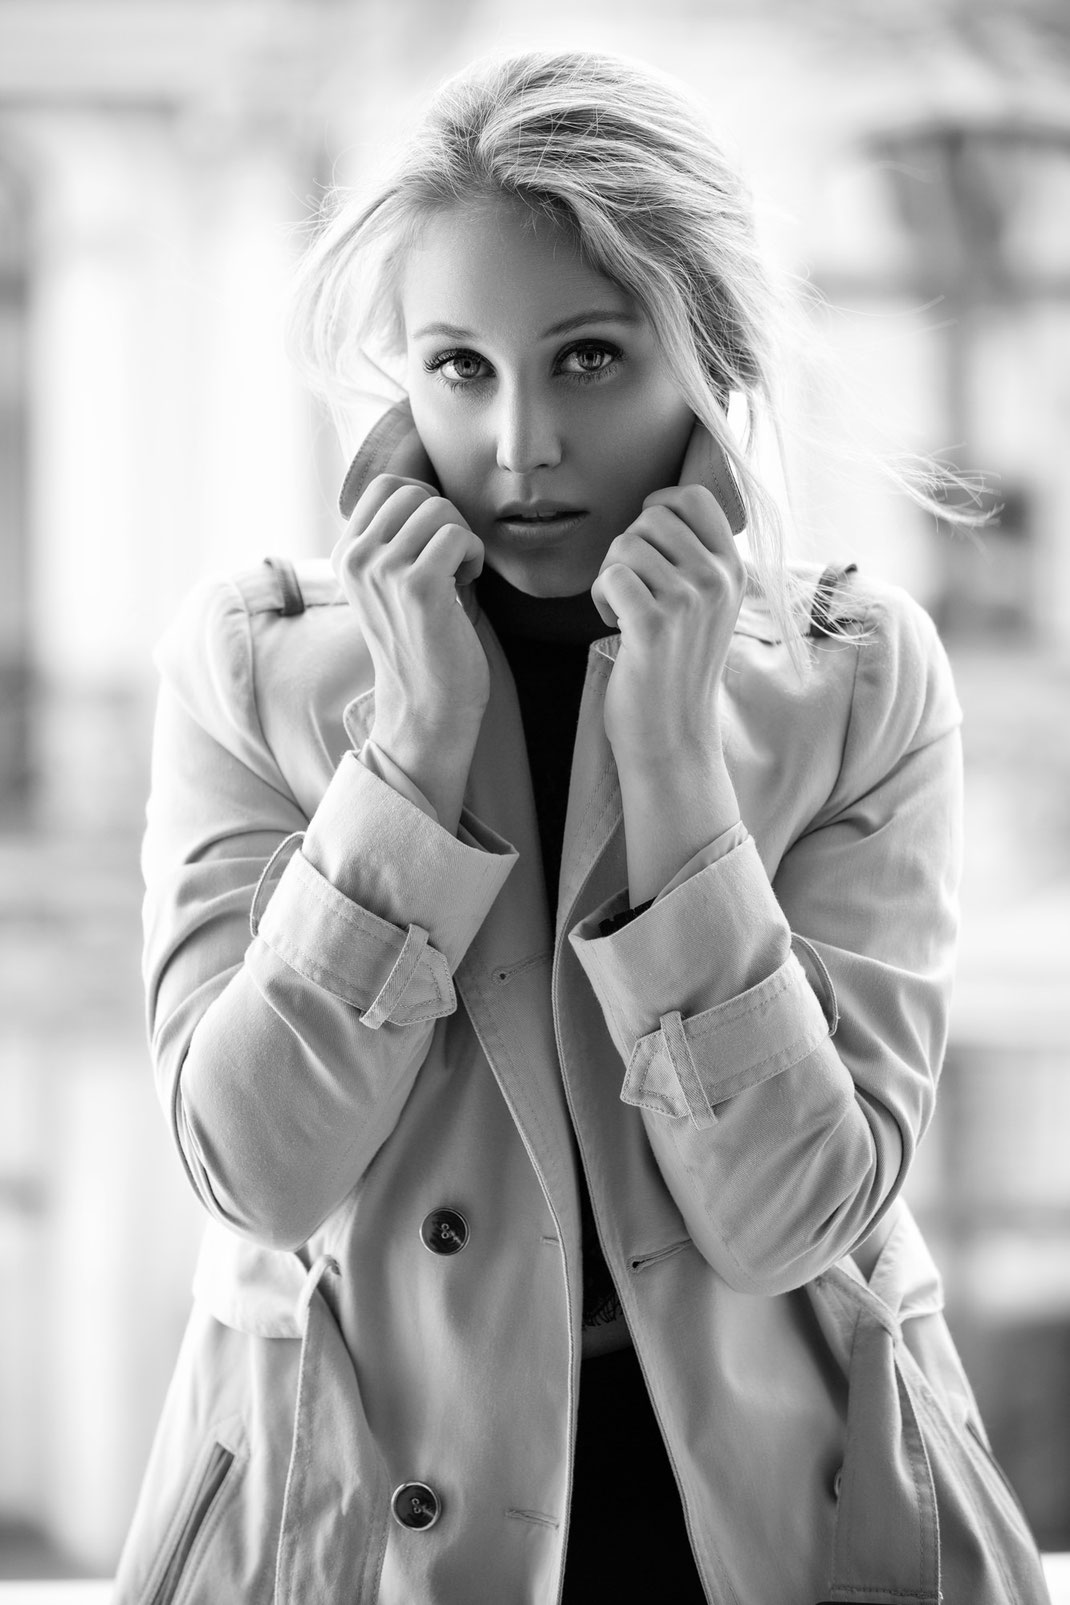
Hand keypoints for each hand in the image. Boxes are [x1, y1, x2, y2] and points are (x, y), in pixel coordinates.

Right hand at [332, 474, 487, 830]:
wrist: (426, 707)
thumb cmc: (422, 642)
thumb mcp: (391, 583)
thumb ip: (395, 538)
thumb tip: (425, 491)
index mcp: (345, 555)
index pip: (387, 486)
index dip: (425, 502)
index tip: (436, 541)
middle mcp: (356, 559)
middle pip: (415, 492)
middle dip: (447, 519)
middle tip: (451, 560)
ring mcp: (383, 571)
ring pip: (439, 509)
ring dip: (462, 538)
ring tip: (458, 574)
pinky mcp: (417, 587)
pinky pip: (459, 536)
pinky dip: (475, 556)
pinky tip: (467, 585)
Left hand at [591, 483, 744, 769]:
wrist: (674, 736)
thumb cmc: (677, 669)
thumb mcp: (707, 607)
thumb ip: (695, 560)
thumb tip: (657, 510)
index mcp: (732, 570)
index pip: (695, 498)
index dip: (659, 505)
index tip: (646, 540)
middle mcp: (717, 580)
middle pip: (652, 517)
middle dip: (627, 547)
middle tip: (631, 588)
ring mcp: (688, 602)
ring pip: (626, 544)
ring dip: (610, 574)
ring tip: (624, 610)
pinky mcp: (654, 626)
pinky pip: (611, 576)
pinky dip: (600, 596)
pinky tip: (613, 622)